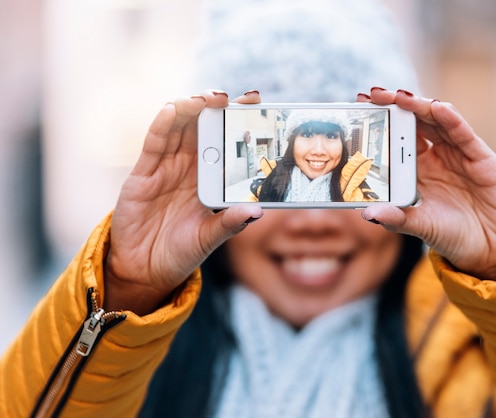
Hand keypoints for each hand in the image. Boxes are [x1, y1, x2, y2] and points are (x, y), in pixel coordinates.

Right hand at [104, 90, 263, 314]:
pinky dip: (162, 126)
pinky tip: (172, 110)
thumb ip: (229, 224)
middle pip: (202, 127)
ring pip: (177, 128)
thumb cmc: (180, 252)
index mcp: (208, 179)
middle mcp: (188, 167)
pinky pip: (153, 144)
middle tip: (229, 97)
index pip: (225, 141)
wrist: (144, 270)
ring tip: (205, 99)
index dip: (236, 119)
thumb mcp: (208, 239)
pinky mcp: (142, 174)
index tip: (255, 101)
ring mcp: (164, 167)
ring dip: (190, 109)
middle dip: (214, 108)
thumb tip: (257, 211)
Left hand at [360, 88, 495, 280]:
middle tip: (372, 94)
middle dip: (393, 106)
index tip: (358, 108)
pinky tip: (437, 108)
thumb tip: (367, 214)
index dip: (380, 124)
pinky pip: (462, 133)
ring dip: (417, 106)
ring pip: (436, 121)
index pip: (394, 139)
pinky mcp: (479, 156)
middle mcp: (435, 157)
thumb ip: (396, 218)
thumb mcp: (421, 226)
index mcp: (416, 170)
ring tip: (398, 96)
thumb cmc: (453, 235)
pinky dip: (450, 119)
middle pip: (412, 123)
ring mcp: (457, 154)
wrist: (492, 249)